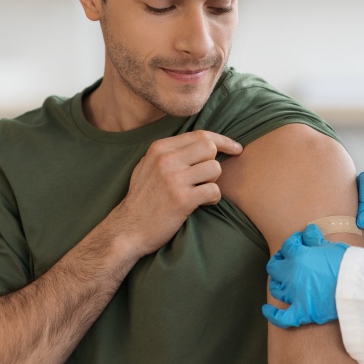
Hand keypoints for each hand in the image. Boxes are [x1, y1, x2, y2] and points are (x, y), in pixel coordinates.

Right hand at [112, 130, 242, 258]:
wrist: (128, 229)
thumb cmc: (143, 199)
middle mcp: (166, 160)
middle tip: (207, 177)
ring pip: (214, 168)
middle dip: (215, 162)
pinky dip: (214, 198)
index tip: (236, 148)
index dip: (223, 140)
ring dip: (213, 182)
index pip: (200, 135)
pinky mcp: (182, 199)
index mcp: (159, 148)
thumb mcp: (148, 166)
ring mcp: (173, 179)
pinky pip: (214, 190)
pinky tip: (204, 203)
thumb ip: (170, 152)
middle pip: (210, 147)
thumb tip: (202, 141)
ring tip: (202, 191)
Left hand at [263, 224, 347, 328]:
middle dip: (278, 261)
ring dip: (277, 283)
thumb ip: (315, 240)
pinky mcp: (302, 312)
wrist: (356, 287)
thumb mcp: (331, 246)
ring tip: (280, 281)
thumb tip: (308, 230)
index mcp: (298, 257)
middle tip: (285, 259)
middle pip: (274, 267)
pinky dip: (273, 315)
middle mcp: (292, 275)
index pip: (287, 246)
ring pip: (276, 289)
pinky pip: (282, 317)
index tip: (298, 241)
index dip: (292, 242)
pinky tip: (267, 310)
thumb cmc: (347, 265)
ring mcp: (295, 295)